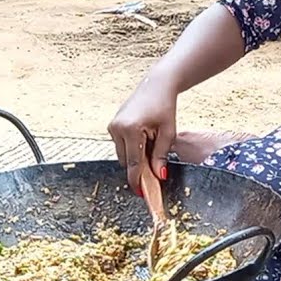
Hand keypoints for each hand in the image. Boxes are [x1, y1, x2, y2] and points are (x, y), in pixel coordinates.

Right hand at [107, 79, 177, 194]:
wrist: (156, 86)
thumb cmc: (165, 107)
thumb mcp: (168, 133)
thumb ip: (161, 155)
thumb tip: (159, 176)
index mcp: (131, 129)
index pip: (134, 163)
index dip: (138, 180)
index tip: (142, 194)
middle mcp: (117, 128)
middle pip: (127, 161)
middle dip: (140, 168)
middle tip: (155, 168)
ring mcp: (112, 126)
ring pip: (123, 154)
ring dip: (136, 156)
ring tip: (152, 144)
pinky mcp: (112, 126)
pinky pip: (121, 145)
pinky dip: (132, 148)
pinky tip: (145, 138)